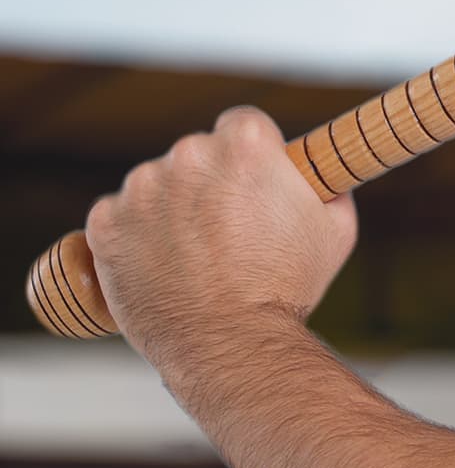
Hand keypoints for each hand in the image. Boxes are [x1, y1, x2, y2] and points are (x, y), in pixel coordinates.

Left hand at [84, 107, 358, 368]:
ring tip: (195, 254)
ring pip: (158, 184)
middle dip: (210, 182)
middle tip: (228, 228)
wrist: (230, 344)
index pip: (243, 123)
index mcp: (245, 144)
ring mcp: (141, 189)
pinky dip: (135, 234)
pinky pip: (120, 216)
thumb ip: (324, 186)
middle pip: (198, 153)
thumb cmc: (287, 286)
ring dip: (172, 208)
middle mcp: (188, 155)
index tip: (254, 182)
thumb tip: (318, 174)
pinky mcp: (105, 223)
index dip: (253, 154)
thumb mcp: (335, 227)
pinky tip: (163, 262)